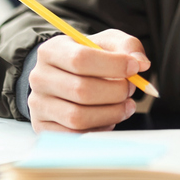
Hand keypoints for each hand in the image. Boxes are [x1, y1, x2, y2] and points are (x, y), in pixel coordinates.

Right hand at [26, 29, 150, 132]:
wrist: (66, 77)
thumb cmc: (90, 59)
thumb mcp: (107, 43)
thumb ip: (127, 46)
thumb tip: (141, 63)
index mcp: (51, 50)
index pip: (81, 59)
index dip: (113, 65)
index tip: (134, 68)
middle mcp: (39, 77)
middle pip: (81, 90)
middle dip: (115, 92)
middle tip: (130, 89)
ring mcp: (38, 105)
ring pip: (78, 117)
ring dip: (111, 113)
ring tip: (126, 105)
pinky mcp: (42, 127)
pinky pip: (75, 135)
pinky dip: (99, 129)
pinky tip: (109, 118)